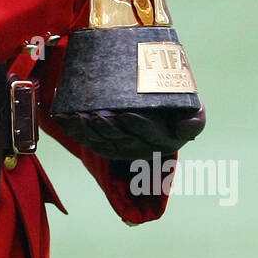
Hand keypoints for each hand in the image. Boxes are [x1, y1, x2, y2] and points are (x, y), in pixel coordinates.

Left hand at [54, 105, 205, 160]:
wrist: (161, 112)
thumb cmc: (177, 108)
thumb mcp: (193, 112)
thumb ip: (195, 120)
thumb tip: (186, 130)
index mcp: (165, 141)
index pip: (151, 135)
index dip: (138, 127)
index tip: (126, 115)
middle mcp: (142, 149)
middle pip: (122, 141)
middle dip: (107, 128)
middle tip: (96, 115)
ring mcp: (122, 148)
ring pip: (102, 143)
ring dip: (87, 131)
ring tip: (77, 117)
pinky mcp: (105, 145)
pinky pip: (87, 140)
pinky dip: (74, 130)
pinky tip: (63, 119)